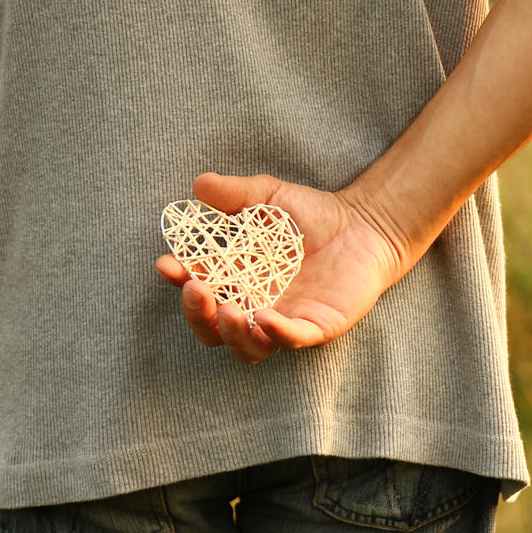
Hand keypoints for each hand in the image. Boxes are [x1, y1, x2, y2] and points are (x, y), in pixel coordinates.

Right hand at [155, 172, 405, 363]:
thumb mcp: (269, 198)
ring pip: (248, 348)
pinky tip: (263, 317)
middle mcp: (255, 307)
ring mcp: (286, 321)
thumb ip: (236, 194)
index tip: (166, 263)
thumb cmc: (314, 216)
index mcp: (237, 282)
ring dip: (232, 334)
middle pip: (214, 330)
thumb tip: (199, 184)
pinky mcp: (317, 327)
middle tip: (195, 290)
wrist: (365, 225)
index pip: (198, 291)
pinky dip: (276, 333)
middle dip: (198, 314)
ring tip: (228, 311)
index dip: (179, 281)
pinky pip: (292, 340)